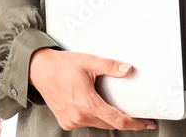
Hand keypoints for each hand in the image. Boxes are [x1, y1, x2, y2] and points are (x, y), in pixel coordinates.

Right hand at [28, 48, 156, 130]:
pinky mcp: (65, 121)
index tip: (147, 123)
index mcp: (87, 104)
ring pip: (97, 124)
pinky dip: (93, 117)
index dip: (135, 124)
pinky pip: (85, 122)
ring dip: (107, 117)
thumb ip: (110, 66)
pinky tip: (94, 106)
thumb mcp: (89, 62)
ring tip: (113, 106)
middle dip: (123, 120)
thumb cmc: (62, 65)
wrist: (38, 69)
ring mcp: (71, 120)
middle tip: (136, 115)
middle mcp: (79, 116)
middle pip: (109, 123)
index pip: (118, 121)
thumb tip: (128, 70)